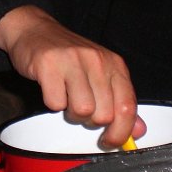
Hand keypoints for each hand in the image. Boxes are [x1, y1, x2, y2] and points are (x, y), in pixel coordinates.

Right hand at [0, 5, 142, 147]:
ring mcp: (72, 61)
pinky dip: (52, 104)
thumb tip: (137, 131)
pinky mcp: (48, 64)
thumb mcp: (99, 74)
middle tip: (80, 108)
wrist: (34, 30)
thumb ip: (118, 101)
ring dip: (71, 114)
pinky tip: (52, 89)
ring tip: (66, 98)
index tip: (110, 142)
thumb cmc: (68, 56)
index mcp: (114, 64)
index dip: (121, 132)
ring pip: (82, 111)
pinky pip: (55, 104)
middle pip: (104, 114)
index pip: (127, 106)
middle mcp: (97, 60)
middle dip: (91, 122)